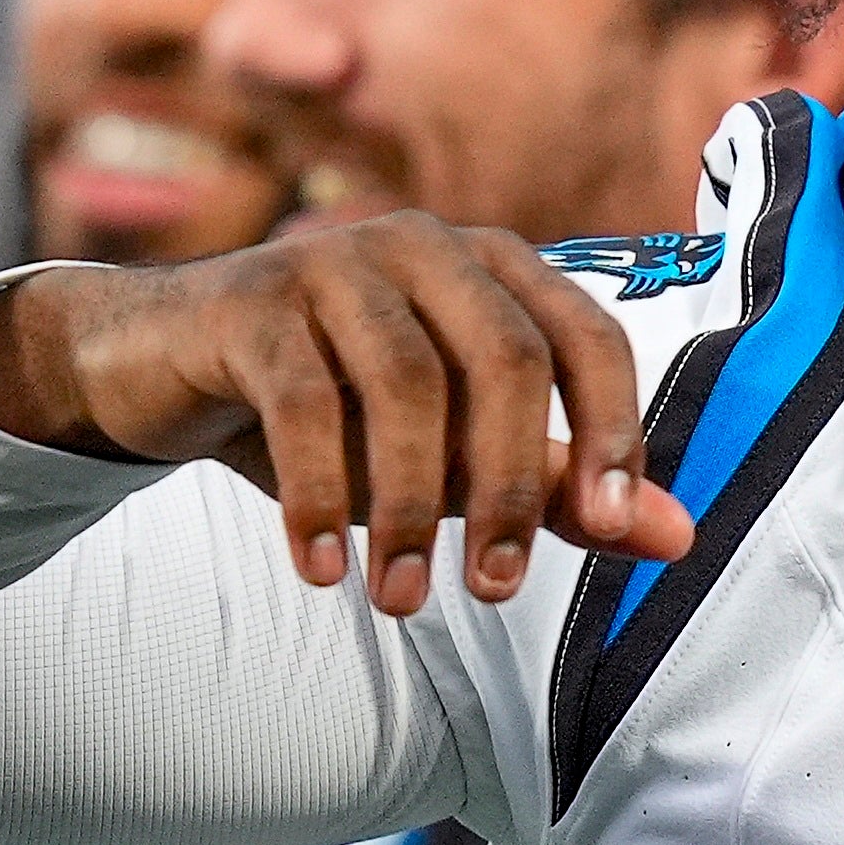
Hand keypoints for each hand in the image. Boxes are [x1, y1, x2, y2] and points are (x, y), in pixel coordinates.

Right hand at [0, 218, 695, 617]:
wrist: (163, 367)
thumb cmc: (333, 412)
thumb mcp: (451, 457)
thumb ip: (558, 488)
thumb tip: (680, 540)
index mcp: (496, 268)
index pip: (590, 338)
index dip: (614, 429)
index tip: (618, 529)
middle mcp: (427, 244)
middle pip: (505, 358)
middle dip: (508, 485)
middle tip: (493, 589)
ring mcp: (335, 258)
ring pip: (405, 382)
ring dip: (408, 506)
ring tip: (399, 600)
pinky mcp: (251, 297)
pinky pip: (304, 399)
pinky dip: (319, 493)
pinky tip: (321, 569)